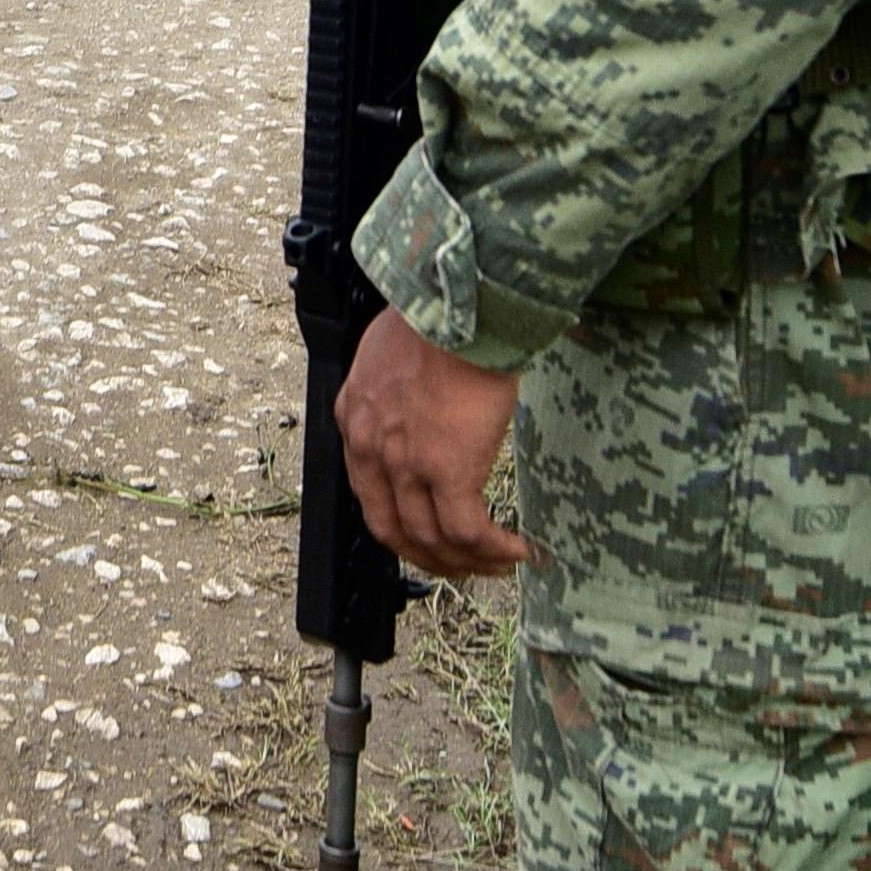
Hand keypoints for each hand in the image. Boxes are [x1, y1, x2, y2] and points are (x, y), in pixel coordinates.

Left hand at [337, 308, 530, 580]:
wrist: (458, 304)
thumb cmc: (438, 314)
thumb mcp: (391, 352)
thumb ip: (396, 387)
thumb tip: (423, 399)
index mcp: (354, 419)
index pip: (368, 494)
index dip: (400, 525)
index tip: (427, 535)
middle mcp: (371, 448)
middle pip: (393, 530)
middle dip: (429, 558)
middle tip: (462, 566)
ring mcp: (405, 463)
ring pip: (431, 539)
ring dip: (467, 562)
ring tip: (498, 563)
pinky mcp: (447, 469)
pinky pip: (467, 531)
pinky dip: (492, 550)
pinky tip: (516, 551)